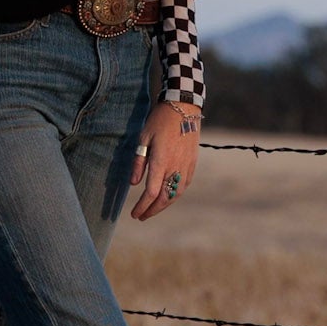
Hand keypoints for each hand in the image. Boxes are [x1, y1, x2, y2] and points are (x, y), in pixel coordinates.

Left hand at [129, 100, 200, 220]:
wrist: (183, 109)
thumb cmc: (159, 121)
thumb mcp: (143, 139)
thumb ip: (139, 162)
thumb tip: (134, 183)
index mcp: (161, 162)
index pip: (151, 193)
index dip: (142, 206)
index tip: (134, 214)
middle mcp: (175, 168)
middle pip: (164, 198)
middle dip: (152, 210)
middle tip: (141, 217)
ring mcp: (186, 167)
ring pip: (176, 194)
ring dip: (164, 205)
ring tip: (153, 209)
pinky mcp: (192, 164)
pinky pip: (184, 185)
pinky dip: (175, 195)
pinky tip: (168, 197)